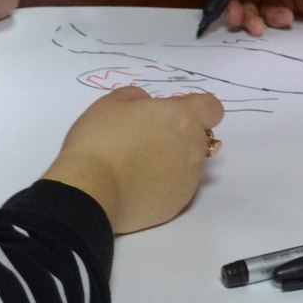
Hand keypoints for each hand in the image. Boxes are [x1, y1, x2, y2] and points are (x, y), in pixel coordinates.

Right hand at [41, 84, 225, 234]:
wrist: (90, 190)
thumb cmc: (101, 140)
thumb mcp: (112, 103)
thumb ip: (138, 98)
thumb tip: (149, 107)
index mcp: (183, 118)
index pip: (212, 108)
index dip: (195, 108)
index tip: (172, 112)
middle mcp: (193, 148)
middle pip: (200, 137)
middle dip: (181, 135)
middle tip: (147, 139)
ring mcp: (189, 179)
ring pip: (191, 164)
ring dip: (173, 160)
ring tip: (139, 166)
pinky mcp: (179, 204)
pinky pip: (178, 187)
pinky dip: (164, 184)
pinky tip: (137, 185)